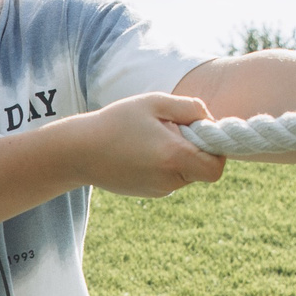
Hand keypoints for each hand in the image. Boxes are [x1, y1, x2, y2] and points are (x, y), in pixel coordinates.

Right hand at [71, 93, 225, 196]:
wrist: (78, 152)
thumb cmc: (116, 122)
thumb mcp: (155, 102)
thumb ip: (190, 107)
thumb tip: (210, 121)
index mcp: (174, 157)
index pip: (216, 167)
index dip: (216, 150)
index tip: (199, 132)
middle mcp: (170, 181)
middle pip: (203, 169)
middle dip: (196, 149)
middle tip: (171, 129)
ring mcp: (159, 191)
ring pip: (187, 173)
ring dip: (179, 156)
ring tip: (150, 138)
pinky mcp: (149, 193)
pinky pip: (170, 178)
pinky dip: (165, 164)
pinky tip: (142, 150)